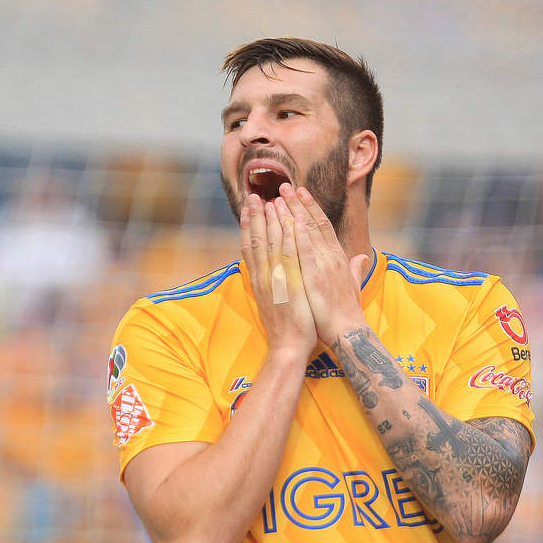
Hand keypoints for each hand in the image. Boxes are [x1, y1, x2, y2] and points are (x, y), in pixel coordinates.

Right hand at [240, 193, 315, 357]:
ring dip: (271, 220)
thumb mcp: (271, 302)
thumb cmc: (283, 328)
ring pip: (271, 244)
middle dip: (256, 216)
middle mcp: (263, 277)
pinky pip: (290, 256)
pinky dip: (291, 237)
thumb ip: (268, 283)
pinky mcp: (290, 285)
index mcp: (258, 280)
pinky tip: (292, 221)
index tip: (250, 208)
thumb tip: (265, 271)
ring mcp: (275, 280)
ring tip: (269, 199)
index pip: (251, 247)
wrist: (287, 347)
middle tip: (254, 195)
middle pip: (257, 241)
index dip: (250, 226)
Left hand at [280, 183, 371, 346]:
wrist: (347, 332)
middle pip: (313, 223)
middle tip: (284, 186)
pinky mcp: (315, 277)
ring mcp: (323, 266)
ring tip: (278, 196)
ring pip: (306, 232)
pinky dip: (299, 234)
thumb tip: (361, 257)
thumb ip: (355, 269)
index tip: (301, 193)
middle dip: (298, 203)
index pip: (323, 226)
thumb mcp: (353, 286)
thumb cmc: (346, 312)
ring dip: (292, 212)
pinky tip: (292, 220)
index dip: (311, 208)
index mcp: (337, 258)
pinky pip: (305, 251)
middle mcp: (331, 257)